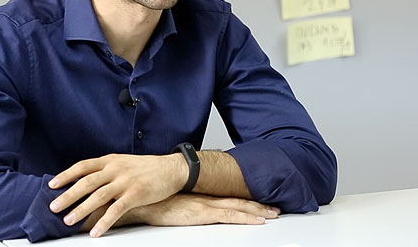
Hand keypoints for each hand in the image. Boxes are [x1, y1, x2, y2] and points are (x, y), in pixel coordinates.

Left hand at [48, 154, 186, 236]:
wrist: (171, 169)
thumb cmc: (146, 168)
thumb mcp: (123, 163)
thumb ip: (105, 170)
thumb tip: (84, 181)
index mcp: (110, 161)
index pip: (83, 166)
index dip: (66, 175)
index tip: (52, 184)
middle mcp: (115, 169)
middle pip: (86, 182)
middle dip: (68, 195)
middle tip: (53, 207)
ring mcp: (125, 182)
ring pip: (98, 196)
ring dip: (81, 209)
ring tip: (69, 220)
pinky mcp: (136, 194)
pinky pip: (116, 210)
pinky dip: (104, 222)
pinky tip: (95, 232)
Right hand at [128, 194, 280, 226]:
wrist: (142, 200)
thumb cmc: (153, 203)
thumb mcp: (172, 204)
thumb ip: (183, 206)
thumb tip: (186, 210)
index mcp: (201, 196)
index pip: (228, 198)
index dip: (245, 200)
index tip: (259, 203)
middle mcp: (206, 198)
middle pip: (238, 201)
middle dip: (258, 206)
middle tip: (274, 209)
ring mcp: (206, 205)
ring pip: (239, 208)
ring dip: (257, 211)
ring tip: (273, 215)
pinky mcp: (202, 213)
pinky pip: (229, 216)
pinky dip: (246, 218)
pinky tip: (258, 221)